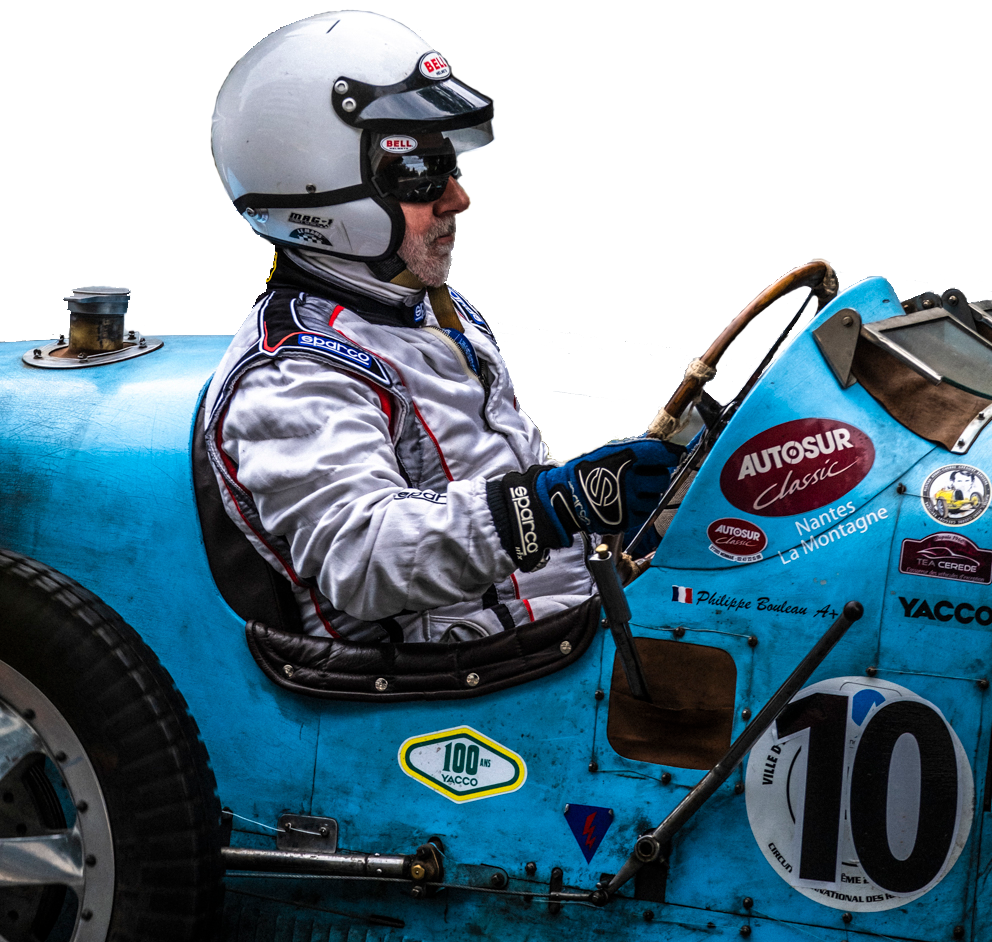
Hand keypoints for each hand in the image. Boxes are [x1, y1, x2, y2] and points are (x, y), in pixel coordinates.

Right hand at [488, 437, 683, 569]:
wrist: (565, 498)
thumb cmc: (585, 471)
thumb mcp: (607, 451)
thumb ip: (634, 449)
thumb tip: (660, 448)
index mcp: (627, 457)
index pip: (663, 454)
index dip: (672, 454)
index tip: (674, 455)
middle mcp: (630, 479)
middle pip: (662, 478)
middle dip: (659, 476)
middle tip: (649, 475)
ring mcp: (628, 501)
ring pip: (656, 498)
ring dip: (651, 494)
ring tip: (636, 490)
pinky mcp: (625, 519)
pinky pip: (644, 513)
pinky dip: (640, 508)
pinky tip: (628, 502)